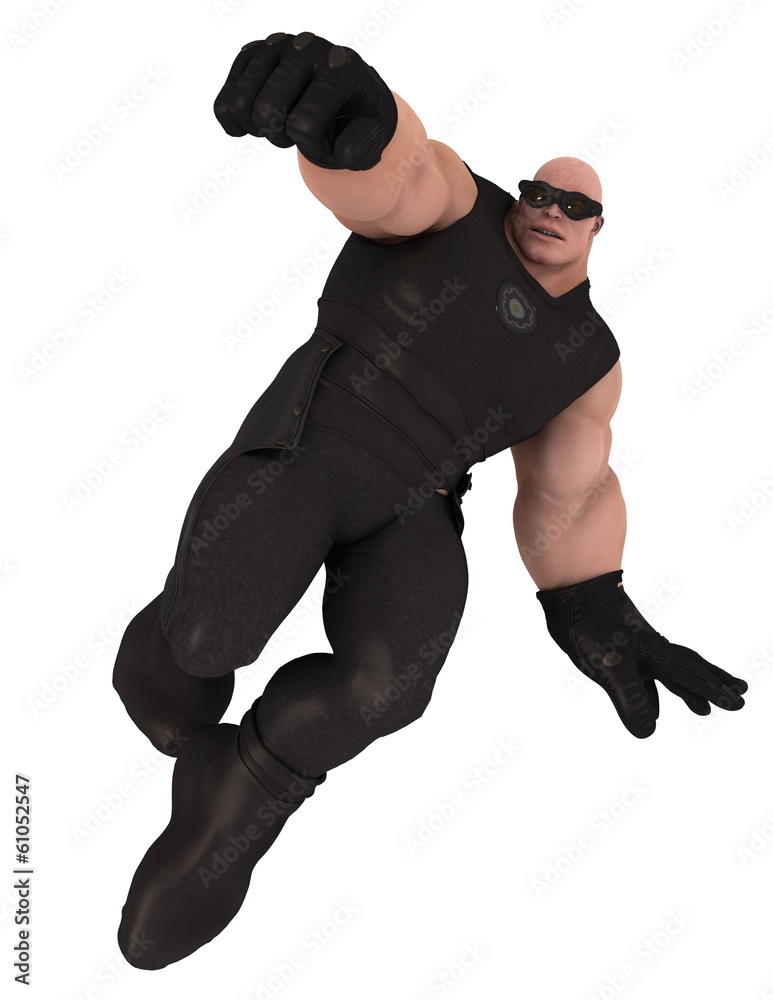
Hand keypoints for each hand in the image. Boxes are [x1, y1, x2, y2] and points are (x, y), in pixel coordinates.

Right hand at [213, 30, 397, 170]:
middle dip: (277, 137)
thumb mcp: (371, 136)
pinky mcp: (253, 52)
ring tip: (273, 127)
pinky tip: (250, 125)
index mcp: (340, 68)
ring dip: (254, 128)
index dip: (310, 149)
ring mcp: (276, 45)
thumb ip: (360, 147)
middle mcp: (306, 48)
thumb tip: (340, 153)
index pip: (305, 124)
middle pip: (267, 109)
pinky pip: (226, 96)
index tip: (323, 142)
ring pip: (241, 101)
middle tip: (292, 135)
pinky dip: (232, 121)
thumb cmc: (357, 117)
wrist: (344, 89)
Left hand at [535, 569, 747, 737]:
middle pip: (690, 669)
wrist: (570, 590)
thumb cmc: (591, 625)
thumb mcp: (611, 666)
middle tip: (739, 694)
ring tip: (701, 707)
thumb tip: (648, 732)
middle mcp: (651, 651)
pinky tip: (652, 707)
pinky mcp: (616, 649)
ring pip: (669, 672)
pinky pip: (644, 675)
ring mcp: (634, 649)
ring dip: (687, 688)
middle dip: (712, 684)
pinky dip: (652, 692)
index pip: (690, 676)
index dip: (712, 691)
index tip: (737, 703)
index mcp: (655, 655)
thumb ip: (631, 698)